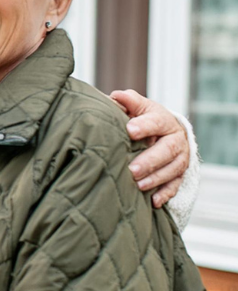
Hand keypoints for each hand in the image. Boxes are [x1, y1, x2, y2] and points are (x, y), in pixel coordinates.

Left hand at [111, 89, 188, 207]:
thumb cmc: (142, 119)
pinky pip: (175, 185)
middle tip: (132, 169)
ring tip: (138, 185)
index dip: (145, 126)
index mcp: (163, 120)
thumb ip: (127, 102)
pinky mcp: (179, 174)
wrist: (163, 132)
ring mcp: (180, 157)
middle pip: (168, 149)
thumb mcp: (136, 107)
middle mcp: (176, 139)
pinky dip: (165, 193)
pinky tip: (154, 201)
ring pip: (173, 169)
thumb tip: (116, 96)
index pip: (157, 121)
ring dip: (156, 179)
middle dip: (151, 160)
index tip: (129, 130)